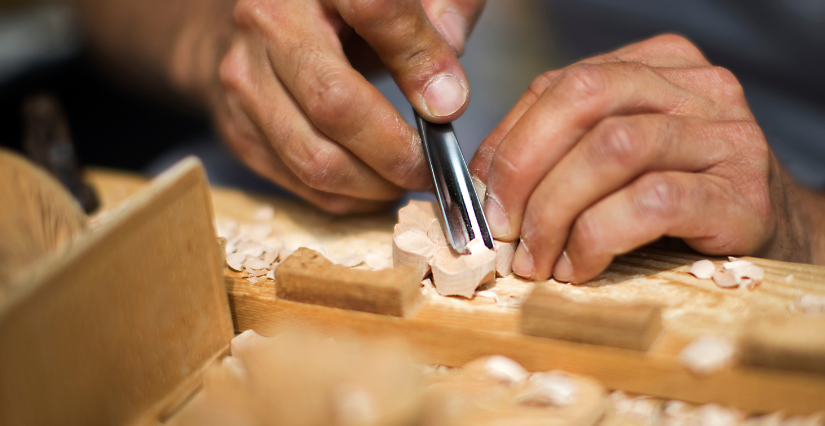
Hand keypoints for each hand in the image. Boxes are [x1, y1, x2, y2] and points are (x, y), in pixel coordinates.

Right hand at [199, 0, 483, 212]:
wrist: (260, 17)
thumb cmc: (345, 6)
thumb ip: (440, 16)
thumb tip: (447, 95)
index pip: (374, 9)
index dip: (418, 60)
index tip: (450, 106)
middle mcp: (269, 21)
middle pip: (334, 101)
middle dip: (396, 151)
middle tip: (432, 167)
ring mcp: (245, 77)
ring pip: (313, 156)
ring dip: (372, 185)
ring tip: (406, 180)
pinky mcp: (236, 126)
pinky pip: (297, 181)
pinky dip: (346, 197)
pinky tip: (375, 186)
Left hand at [469, 34, 823, 282]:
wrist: (769, 236)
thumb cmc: (678, 201)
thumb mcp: (613, 162)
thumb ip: (557, 154)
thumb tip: (483, 182)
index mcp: (656, 66)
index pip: (561, 84)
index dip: (510, 140)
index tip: (482, 195)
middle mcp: (696, 87)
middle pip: (583, 97)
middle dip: (524, 167)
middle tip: (503, 227)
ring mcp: (726, 135)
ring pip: (613, 147)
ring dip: (556, 210)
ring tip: (538, 258)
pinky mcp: (742, 194)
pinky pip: (651, 201)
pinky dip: (598, 237)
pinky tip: (581, 265)